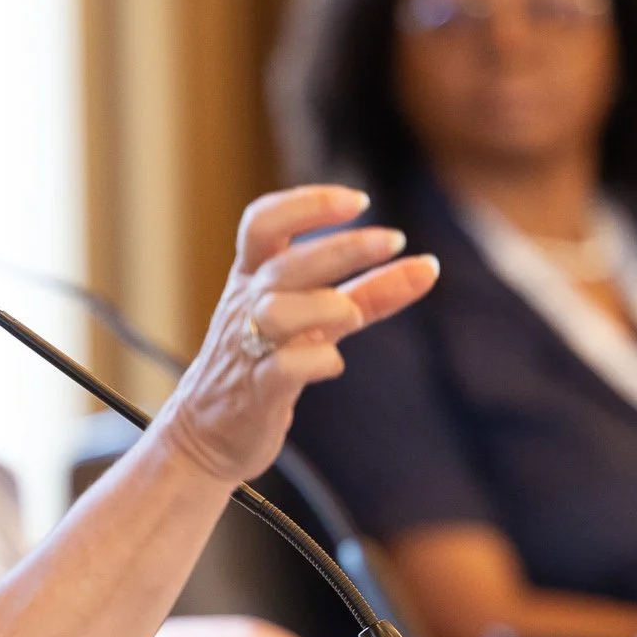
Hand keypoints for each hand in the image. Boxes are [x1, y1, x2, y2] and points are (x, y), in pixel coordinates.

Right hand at [158, 186, 440, 485]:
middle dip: (341, 246)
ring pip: (277, 311)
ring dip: (324, 305)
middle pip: (285, 263)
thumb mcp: (317, 319)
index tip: (359, 201)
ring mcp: (248, 348)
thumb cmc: (266, 364)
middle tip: (393, 239)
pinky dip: (316, 360)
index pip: (264, 222)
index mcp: (253, 278)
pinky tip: (335, 363)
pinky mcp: (258, 392)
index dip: (307, 204)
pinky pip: (283, 367)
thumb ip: (369, 293)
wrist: (209, 434)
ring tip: (355, 315)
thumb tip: (428, 265)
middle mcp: (246, 305)